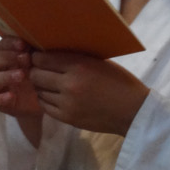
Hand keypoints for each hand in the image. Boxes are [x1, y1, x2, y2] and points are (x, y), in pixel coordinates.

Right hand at [0, 37, 43, 145]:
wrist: (44, 102)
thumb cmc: (40, 77)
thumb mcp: (40, 63)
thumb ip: (37, 51)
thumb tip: (43, 37)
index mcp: (5, 56)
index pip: (1, 46)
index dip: (10, 43)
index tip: (23, 44)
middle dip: (9, 57)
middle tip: (25, 58)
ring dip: (6, 76)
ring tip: (22, 75)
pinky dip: (1, 98)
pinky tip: (12, 96)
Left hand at [27, 50, 149, 135]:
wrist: (133, 111)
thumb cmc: (120, 82)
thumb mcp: (99, 62)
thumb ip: (76, 58)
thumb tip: (52, 52)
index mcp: (79, 65)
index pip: (42, 58)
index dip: (37, 57)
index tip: (38, 56)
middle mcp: (69, 83)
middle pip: (35, 75)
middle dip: (35, 71)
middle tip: (41, 70)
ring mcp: (67, 103)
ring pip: (39, 91)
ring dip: (41, 86)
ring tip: (49, 83)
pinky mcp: (67, 118)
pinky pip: (45, 106)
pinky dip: (46, 100)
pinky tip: (54, 96)